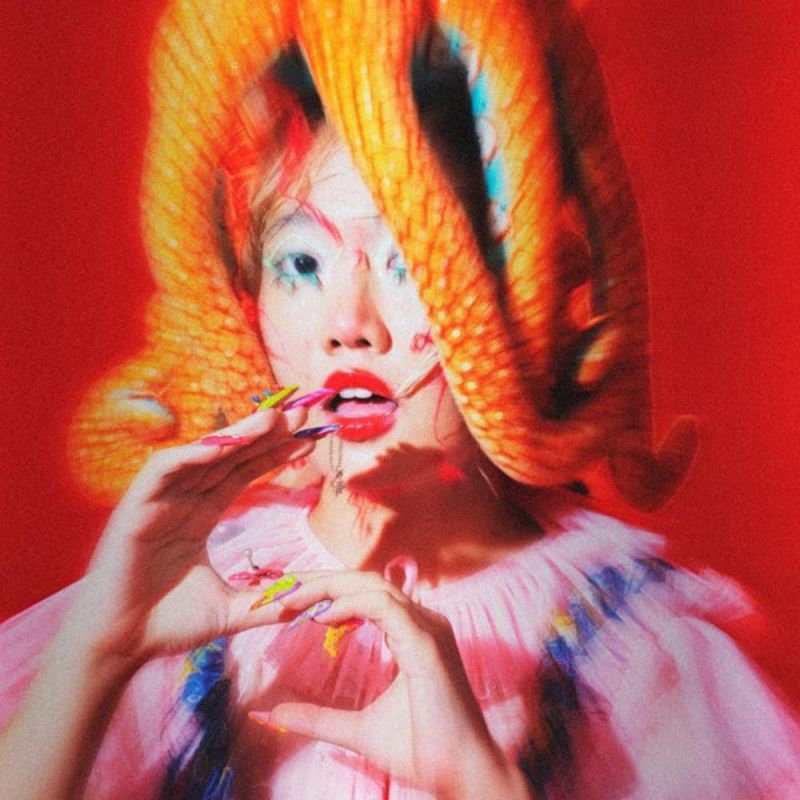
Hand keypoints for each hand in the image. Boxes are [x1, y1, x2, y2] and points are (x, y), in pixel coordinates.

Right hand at [73, 406, 314, 666]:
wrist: (118, 645)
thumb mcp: (231, 609)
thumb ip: (269, 602)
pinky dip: (193, 454)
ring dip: (237, 434)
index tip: (311, 438)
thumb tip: (311, 603)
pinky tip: (226, 444)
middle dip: (266, 433)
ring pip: (202, 456)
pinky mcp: (136, 506)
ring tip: (274, 418)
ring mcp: (160, 499)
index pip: (244, 473)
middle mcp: (183, 500)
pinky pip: (166, 469)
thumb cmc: (167, 623)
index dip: (275, 453)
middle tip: (304, 413)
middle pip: (230, 456)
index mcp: (202, 514)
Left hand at [259, 571, 531, 799]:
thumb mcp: (357, 729)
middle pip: (364, 582)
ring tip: (291, 601)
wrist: (463, 774)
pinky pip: (384, 606)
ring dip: (328, 588)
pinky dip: (349, 604)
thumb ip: (318, 718)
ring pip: (372, 585)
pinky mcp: (426, 642)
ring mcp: (427, 628)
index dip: (324, 592)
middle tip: (278, 591)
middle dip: (319, 581)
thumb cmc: (421, 749)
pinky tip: (321, 616)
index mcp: (412, 632)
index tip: (286, 602)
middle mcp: (422, 621)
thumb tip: (274, 714)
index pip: (363, 595)